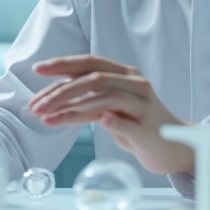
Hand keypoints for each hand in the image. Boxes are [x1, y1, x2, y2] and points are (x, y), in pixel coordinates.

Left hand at [28, 55, 192, 175]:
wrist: (174, 148)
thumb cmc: (137, 126)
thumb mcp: (110, 109)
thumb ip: (88, 100)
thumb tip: (51, 101)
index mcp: (125, 74)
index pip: (90, 62)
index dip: (63, 64)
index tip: (37, 70)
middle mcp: (135, 84)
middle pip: (93, 78)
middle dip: (59, 91)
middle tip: (35, 105)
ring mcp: (143, 105)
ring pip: (105, 98)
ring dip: (72, 108)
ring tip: (47, 118)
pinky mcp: (148, 128)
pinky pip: (128, 122)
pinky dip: (112, 121)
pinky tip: (99, 121)